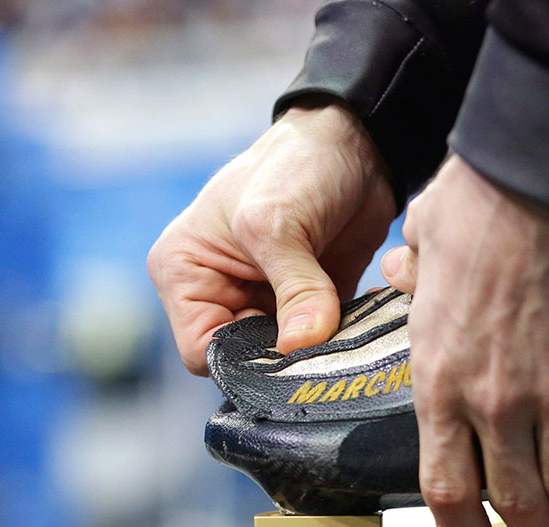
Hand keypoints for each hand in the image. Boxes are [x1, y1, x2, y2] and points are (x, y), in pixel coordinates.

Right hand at [149, 102, 395, 373]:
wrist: (355, 143)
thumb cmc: (295, 164)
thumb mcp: (279, 223)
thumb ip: (294, 289)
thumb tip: (302, 346)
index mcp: (185, 273)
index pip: (202, 351)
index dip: (243, 360)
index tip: (288, 351)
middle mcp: (220, 292)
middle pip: (247, 360)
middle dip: (285, 359)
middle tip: (324, 346)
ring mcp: (267, 301)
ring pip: (288, 357)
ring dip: (319, 352)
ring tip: (345, 331)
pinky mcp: (311, 304)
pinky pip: (323, 344)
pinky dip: (343, 340)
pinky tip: (363, 323)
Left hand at [382, 155, 548, 526]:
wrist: (548, 177)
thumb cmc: (483, 202)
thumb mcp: (422, 245)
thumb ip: (414, 278)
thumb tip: (404, 274)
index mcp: (439, 380)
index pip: (446, 488)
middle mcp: (494, 403)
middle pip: (514, 502)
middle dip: (528, 524)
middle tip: (538, 522)